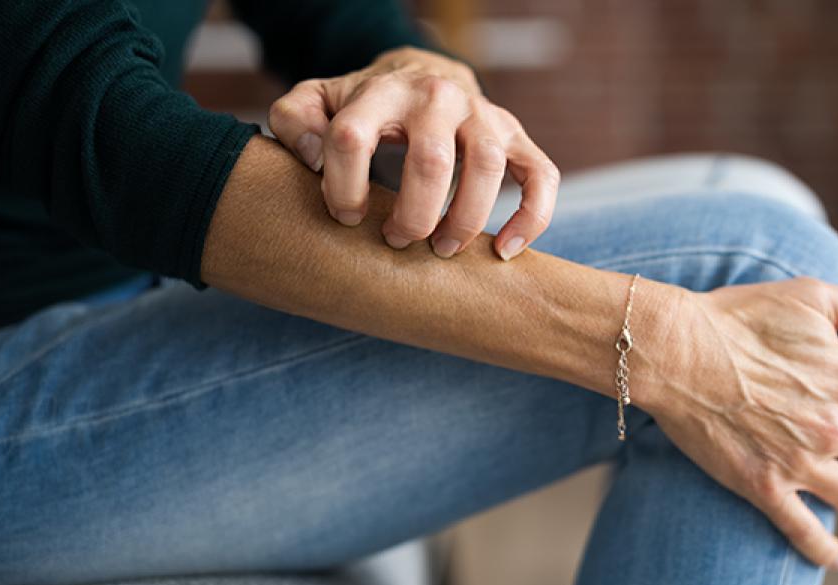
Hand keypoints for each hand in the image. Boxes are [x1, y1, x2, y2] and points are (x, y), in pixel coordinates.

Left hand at [267, 46, 559, 260]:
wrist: (424, 79)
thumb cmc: (365, 107)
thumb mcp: (319, 102)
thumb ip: (295, 122)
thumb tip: (313, 160)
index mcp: (382, 90)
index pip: (351, 138)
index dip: (341, 186)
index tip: (346, 216)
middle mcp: (438, 97)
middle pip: (430, 160)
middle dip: (411, 216)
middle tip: (397, 242)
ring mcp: (484, 116)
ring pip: (488, 168)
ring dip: (465, 220)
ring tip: (443, 251)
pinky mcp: (518, 137)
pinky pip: (541, 177)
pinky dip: (532, 218)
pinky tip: (504, 251)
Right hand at [638, 278, 837, 570]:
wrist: (674, 349)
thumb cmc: (738, 317)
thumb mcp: (813, 296)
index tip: (836, 390)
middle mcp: (832, 429)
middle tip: (817, 424)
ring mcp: (798, 464)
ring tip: (820, 470)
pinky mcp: (764, 488)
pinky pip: (806, 532)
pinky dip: (825, 550)